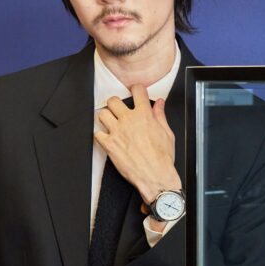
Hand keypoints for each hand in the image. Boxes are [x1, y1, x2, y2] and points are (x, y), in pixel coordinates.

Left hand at [95, 85, 181, 207]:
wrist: (156, 176)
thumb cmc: (162, 158)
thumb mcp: (167, 133)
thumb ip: (160, 115)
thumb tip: (160, 103)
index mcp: (145, 115)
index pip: (137, 91)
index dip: (136, 89)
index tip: (135, 91)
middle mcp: (129, 121)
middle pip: (113, 100)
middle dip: (115, 104)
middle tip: (119, 110)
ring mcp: (117, 132)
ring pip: (102, 114)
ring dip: (106, 118)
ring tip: (111, 123)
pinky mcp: (109, 145)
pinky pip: (97, 134)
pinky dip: (100, 136)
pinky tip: (107, 139)